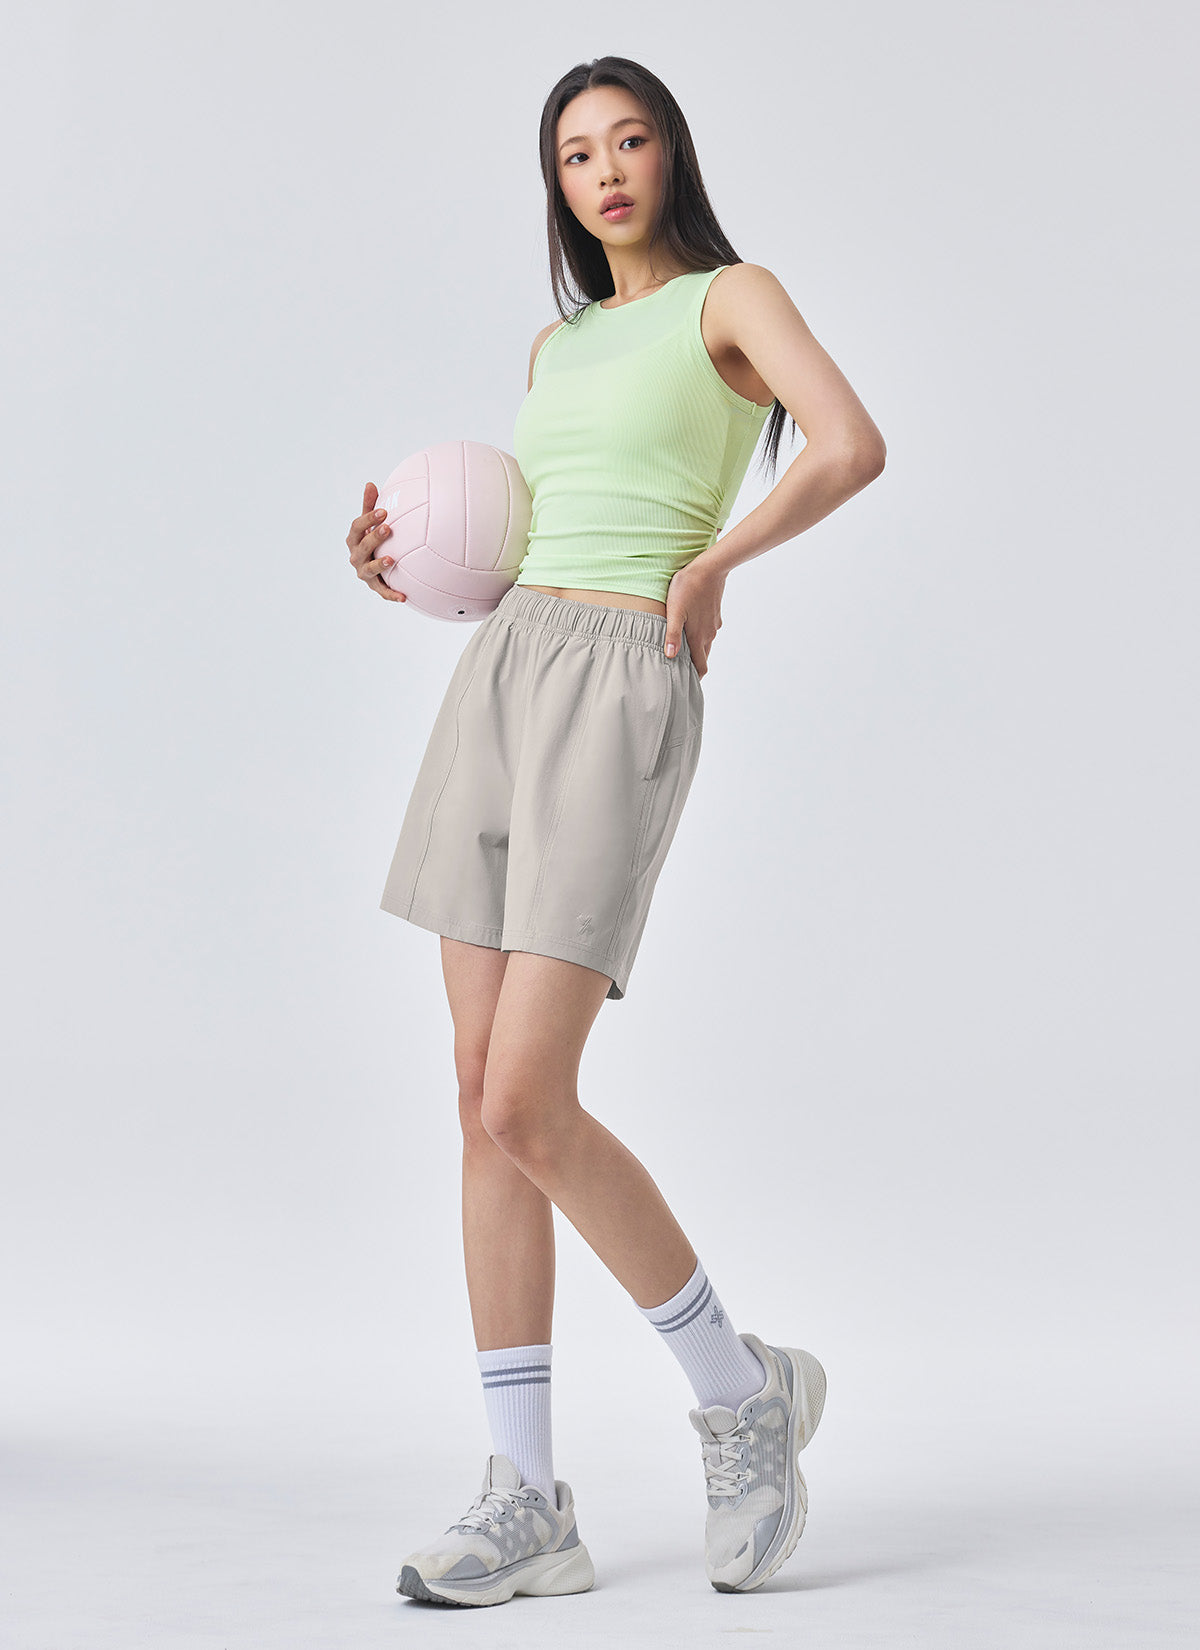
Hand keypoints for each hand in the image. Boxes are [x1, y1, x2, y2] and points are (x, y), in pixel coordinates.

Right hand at [347, 482, 407, 602]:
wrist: (374, 566)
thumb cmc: (372, 540)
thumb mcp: (370, 523)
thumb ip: (369, 506)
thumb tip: (370, 483)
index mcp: (354, 539)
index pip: (357, 527)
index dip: (368, 519)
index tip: (383, 511)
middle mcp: (356, 556)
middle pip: (362, 547)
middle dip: (374, 538)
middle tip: (388, 528)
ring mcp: (364, 572)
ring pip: (368, 570)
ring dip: (379, 565)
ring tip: (391, 560)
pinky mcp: (374, 586)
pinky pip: (382, 592)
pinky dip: (391, 595)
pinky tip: (404, 597)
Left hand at [663, 561, 724, 677]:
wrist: (710, 568)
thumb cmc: (687, 588)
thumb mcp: (674, 611)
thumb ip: (672, 634)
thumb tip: (670, 656)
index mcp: (698, 637)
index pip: (701, 666)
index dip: (695, 677)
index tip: (687, 685)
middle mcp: (709, 634)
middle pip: (703, 657)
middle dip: (695, 666)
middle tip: (682, 672)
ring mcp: (714, 624)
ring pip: (706, 643)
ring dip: (697, 650)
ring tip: (683, 651)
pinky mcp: (715, 614)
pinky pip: (708, 630)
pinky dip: (701, 635)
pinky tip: (691, 628)